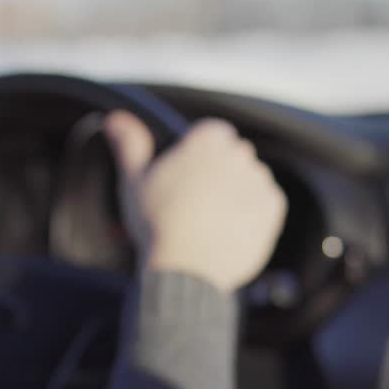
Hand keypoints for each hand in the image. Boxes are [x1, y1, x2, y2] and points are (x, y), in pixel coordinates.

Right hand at [104, 111, 287, 293]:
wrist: (186, 270)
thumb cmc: (157, 225)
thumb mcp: (135, 182)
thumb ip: (131, 145)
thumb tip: (116, 119)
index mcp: (206, 142)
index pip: (212, 132)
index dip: (198, 151)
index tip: (186, 174)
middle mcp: (239, 155)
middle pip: (232, 154)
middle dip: (218, 171)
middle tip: (194, 200)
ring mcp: (258, 181)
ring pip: (249, 177)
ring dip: (236, 190)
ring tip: (210, 219)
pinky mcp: (272, 208)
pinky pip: (266, 201)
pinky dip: (252, 211)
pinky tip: (227, 227)